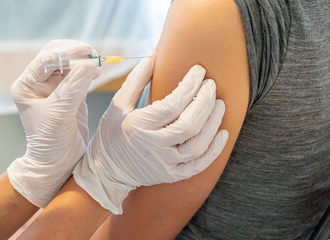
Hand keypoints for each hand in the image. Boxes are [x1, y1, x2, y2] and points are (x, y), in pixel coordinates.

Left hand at [7, 40, 99, 207]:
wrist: (60, 161)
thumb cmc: (52, 141)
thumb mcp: (60, 113)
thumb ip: (74, 87)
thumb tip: (89, 63)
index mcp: (27, 85)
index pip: (46, 59)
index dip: (66, 52)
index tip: (86, 51)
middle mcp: (39, 83)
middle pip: (57, 56)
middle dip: (75, 53)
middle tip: (93, 54)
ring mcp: (55, 88)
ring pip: (70, 64)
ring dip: (84, 61)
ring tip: (97, 65)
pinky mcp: (70, 94)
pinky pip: (80, 76)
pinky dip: (89, 71)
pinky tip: (96, 73)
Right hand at [73, 52, 227, 213]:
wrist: (107, 170)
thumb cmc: (112, 133)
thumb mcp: (118, 104)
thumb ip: (136, 80)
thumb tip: (154, 55)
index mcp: (138, 126)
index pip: (172, 104)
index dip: (190, 85)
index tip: (199, 71)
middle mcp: (152, 146)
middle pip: (188, 124)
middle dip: (205, 102)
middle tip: (211, 85)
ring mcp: (163, 164)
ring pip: (196, 145)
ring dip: (213, 123)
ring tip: (219, 104)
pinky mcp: (171, 175)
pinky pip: (198, 166)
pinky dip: (213, 150)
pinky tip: (222, 134)